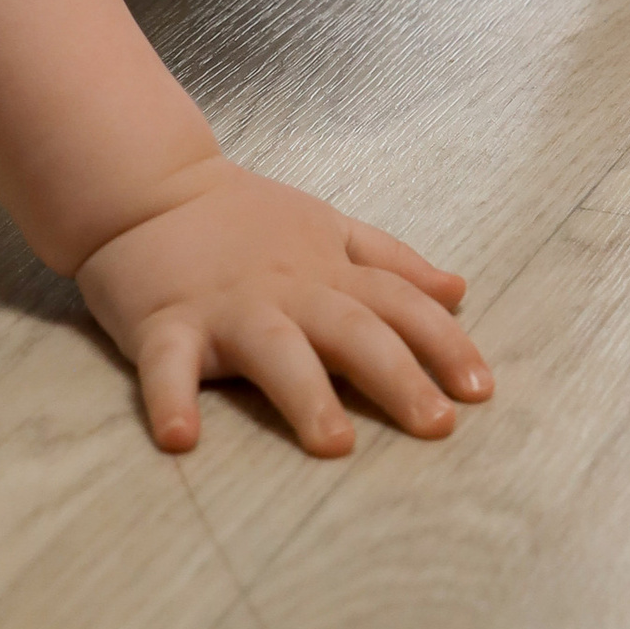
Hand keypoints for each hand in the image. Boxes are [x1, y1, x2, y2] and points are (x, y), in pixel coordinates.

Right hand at [76, 156, 489, 457]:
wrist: (148, 186)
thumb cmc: (245, 220)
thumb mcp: (329, 228)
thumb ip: (392, 262)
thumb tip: (460, 291)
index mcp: (328, 271)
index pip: (399, 304)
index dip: (442, 343)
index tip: (481, 389)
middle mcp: (287, 291)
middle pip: (351, 330)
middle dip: (397, 375)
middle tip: (437, 425)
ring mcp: (225, 308)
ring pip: (273, 349)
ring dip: (304, 393)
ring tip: (334, 442)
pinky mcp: (163, 325)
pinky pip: (166, 367)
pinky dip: (170, 399)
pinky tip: (181, 438)